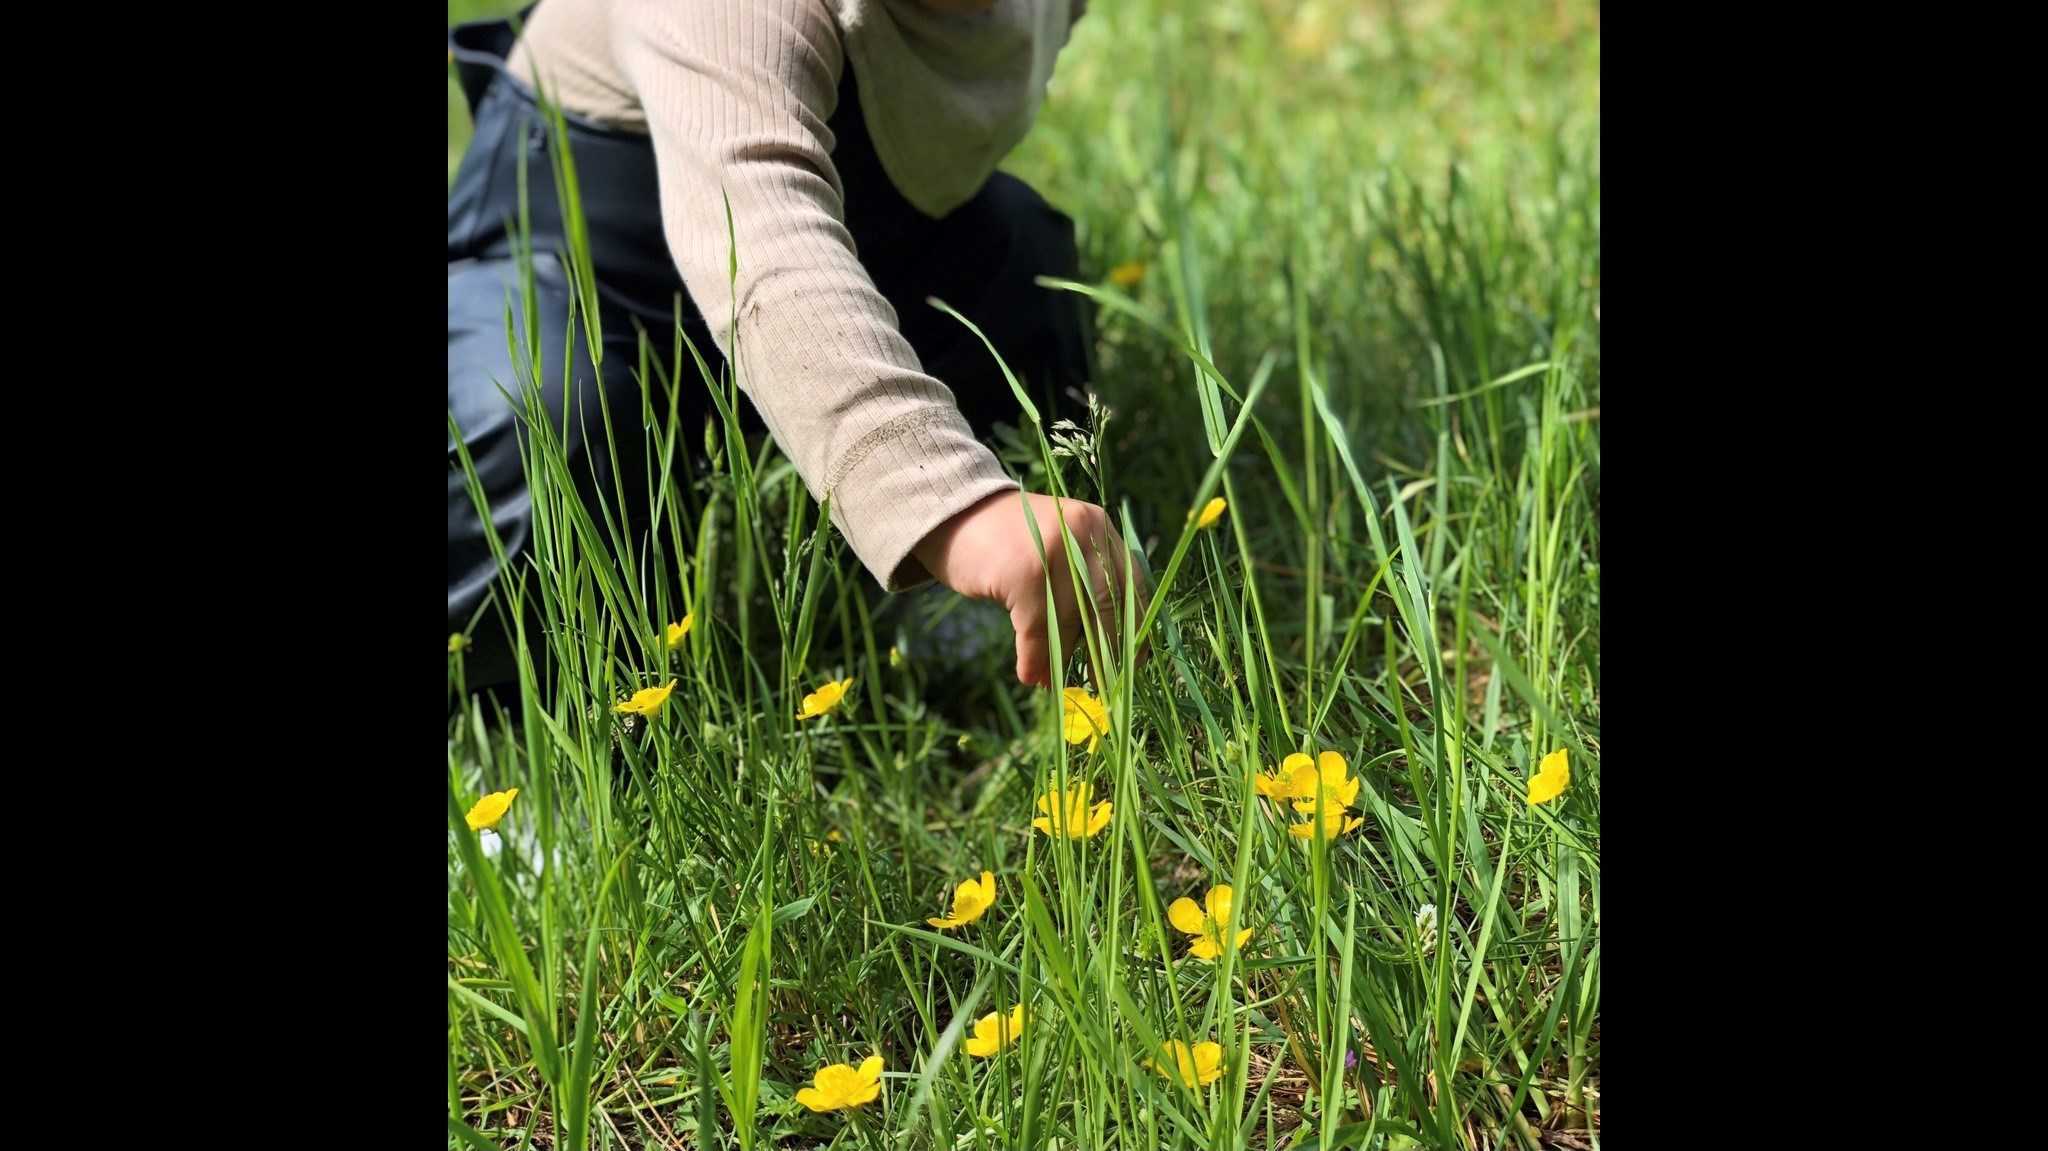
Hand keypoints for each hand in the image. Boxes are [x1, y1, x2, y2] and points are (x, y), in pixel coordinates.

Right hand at [913, 490, 1149, 687]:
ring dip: (1064, 658)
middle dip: (1107, 648)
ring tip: (1055, 682)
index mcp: (1098, 527)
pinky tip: (1029, 675)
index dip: (1134, 626)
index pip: (1131, 582)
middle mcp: (1083, 533)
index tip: (1132, 661)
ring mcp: (1054, 550)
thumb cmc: (1006, 541)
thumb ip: (1085, 579)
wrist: (952, 514)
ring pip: (1072, 619)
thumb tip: (1106, 649)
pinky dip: (1034, 657)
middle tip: (1102, 681)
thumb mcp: (1058, 546)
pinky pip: (1037, 628)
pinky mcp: (1025, 572)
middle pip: (1108, 602)